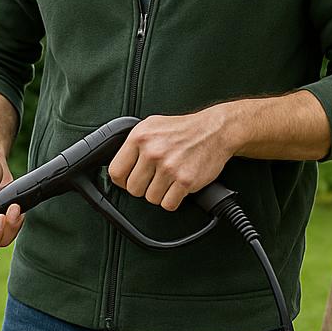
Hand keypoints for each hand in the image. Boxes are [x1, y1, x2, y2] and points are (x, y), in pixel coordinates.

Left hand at [108, 107, 238, 210]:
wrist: (215, 130)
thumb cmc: (184, 129)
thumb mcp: (152, 126)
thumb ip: (133, 145)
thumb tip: (119, 166)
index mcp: (140, 138)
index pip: (116, 172)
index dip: (122, 181)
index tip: (129, 180)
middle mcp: (153, 152)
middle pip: (133, 189)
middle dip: (143, 188)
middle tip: (154, 179)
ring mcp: (169, 167)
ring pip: (151, 198)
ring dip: (159, 194)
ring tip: (168, 180)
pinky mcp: (185, 180)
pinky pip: (168, 204)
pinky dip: (173, 200)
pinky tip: (177, 187)